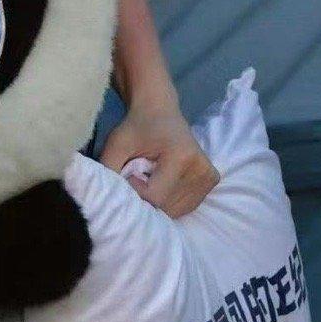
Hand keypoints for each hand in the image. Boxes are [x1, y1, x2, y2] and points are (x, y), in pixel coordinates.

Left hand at [98, 100, 219, 218]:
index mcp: (181, 157)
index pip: (155, 197)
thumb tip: (109, 202)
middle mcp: (201, 169)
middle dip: (146, 198)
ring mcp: (209, 177)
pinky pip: (185, 206)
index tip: (129, 173)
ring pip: (175, 211)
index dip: (135, 191)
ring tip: (152, 176)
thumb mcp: (116, 144)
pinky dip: (169, 200)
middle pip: (166, 207)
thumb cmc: (137, 126)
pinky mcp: (211, 181)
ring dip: (158, 200)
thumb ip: (109, 172)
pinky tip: (163, 181)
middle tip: (139, 175)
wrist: (160, 110)